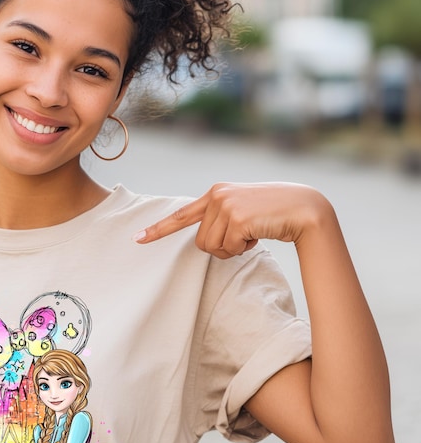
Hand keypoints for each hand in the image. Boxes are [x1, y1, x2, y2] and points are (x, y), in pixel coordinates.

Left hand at [134, 182, 331, 258]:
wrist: (305, 208)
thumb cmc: (274, 214)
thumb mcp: (242, 211)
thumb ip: (222, 218)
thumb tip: (206, 240)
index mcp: (215, 193)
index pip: (182, 215)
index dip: (159, 229)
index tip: (138, 238)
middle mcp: (217, 195)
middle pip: (201, 241)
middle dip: (222, 247)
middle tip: (245, 237)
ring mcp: (226, 205)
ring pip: (212, 248)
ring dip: (233, 249)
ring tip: (253, 233)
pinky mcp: (236, 217)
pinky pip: (228, 248)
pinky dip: (244, 249)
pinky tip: (259, 233)